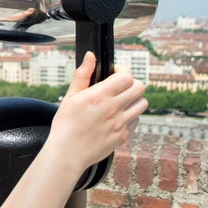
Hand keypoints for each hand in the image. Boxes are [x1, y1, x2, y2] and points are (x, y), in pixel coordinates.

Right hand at [48, 52, 147, 171]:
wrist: (67, 152)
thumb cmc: (66, 123)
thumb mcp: (70, 96)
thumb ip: (83, 74)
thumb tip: (91, 55)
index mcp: (99, 96)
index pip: (126, 76)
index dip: (122, 71)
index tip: (115, 72)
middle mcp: (113, 109)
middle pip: (139, 88)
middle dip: (131, 83)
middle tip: (119, 86)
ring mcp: (121, 124)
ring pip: (142, 104)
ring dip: (133, 99)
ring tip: (120, 101)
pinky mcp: (123, 136)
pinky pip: (136, 120)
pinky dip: (130, 115)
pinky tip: (117, 116)